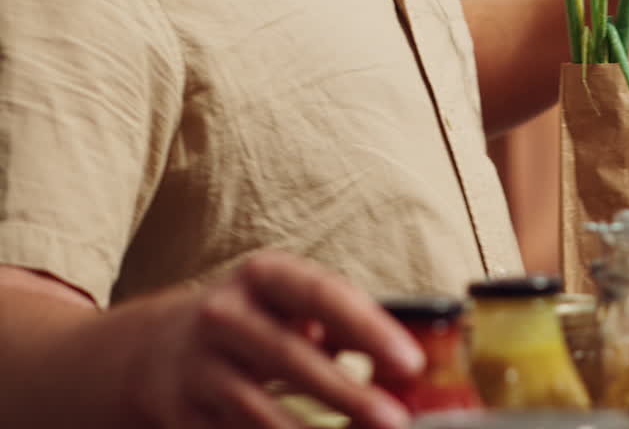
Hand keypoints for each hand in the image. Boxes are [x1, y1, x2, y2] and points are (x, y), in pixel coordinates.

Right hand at [127, 251, 421, 428]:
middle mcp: (223, 315)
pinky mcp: (182, 414)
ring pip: (258, 411)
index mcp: (262, 276)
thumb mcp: (294, 303)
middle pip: (289, 356)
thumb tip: (405, 363)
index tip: (411, 361)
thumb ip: (347, 324)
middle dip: (346, 393)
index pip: (322, 295)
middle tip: (394, 419)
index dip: (368, 328)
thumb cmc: (257, 320)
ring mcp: (197, 367)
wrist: (155, 347)